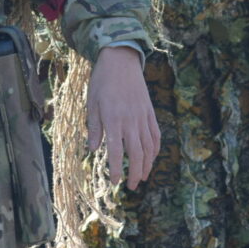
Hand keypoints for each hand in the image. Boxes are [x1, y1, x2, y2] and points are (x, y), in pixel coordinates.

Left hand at [86, 46, 159, 189]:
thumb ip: (94, 128)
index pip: (117, 152)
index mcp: (114, 120)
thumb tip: (93, 149)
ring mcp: (143, 116)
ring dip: (147, 165)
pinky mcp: (149, 112)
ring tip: (143, 177)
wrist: (121, 61)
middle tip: (131, 187)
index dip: (117, 169)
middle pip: (137, 153)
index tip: (115, 182)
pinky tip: (152, 158)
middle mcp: (131, 121)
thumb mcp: (92, 104)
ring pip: (149, 146)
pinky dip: (155, 148)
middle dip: (135, 173)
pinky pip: (156, 134)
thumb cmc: (102, 82)